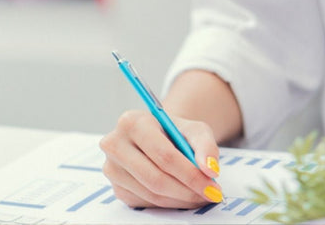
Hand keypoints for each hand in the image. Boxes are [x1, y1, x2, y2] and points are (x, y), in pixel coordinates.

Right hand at [99, 110, 223, 208]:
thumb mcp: (195, 130)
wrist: (157, 137)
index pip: (164, 155)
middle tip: (210, 195)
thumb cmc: (175, 132)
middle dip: (188, 191)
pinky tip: (183, 195)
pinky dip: (170, 203)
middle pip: (156, 178)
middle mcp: (115, 144)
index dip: (191, 174)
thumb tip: (210, 170)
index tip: (212, 186)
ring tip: (200, 195)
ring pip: (152, 194)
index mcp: (132, 122)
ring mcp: (112, 168)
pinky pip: (147, 202)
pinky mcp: (117, 188)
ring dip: (181, 200)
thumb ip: (206, 146)